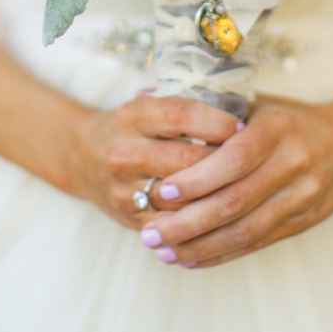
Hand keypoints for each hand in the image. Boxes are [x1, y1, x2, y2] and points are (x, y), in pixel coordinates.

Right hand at [65, 95, 239, 230]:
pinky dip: (199, 220)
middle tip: (250, 160)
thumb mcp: (147, 106)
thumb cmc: (130, 127)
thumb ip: (184, 109)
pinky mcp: (129, 218)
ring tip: (241, 186)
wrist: (82, 157)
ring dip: (216, 193)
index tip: (242, 127)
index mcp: (133, 116)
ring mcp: (125, 189)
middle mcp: (125, 152)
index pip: (181, 115)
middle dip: (224, 160)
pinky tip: (220, 213)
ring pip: (184, 197)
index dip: (217, 122)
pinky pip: (173, 225)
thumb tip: (237, 110)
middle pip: (187, 159)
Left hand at [138, 95, 332, 266]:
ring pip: (245, 230)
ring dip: (200, 245)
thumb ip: (215, 111)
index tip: (162, 189)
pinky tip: (190, 257)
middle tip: (150, 232)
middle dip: (188, 221)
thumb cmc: (287, 119)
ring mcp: (302, 197)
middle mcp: (294, 162)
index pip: (233, 158)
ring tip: (162, 250)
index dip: (197, 178)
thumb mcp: (258, 105)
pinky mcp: (302, 222)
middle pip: (236, 201)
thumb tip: (151, 101)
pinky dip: (221, 253)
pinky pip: (256, 243)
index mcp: (278, 127)